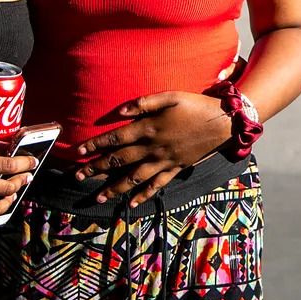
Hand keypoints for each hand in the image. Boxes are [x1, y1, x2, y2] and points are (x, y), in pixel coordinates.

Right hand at [0, 135, 36, 216]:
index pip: (0, 145)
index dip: (15, 146)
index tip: (23, 145)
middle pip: (9, 165)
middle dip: (26, 164)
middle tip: (32, 163)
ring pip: (4, 188)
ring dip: (18, 185)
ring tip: (23, 181)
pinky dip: (2, 206)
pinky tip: (7, 201)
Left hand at [72, 92, 234, 206]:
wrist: (223, 122)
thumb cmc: (195, 105)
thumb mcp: (170, 96)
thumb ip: (144, 103)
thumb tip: (120, 112)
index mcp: (149, 128)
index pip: (115, 138)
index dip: (95, 145)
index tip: (78, 151)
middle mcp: (153, 148)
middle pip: (119, 160)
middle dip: (96, 168)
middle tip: (77, 175)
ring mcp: (164, 161)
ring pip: (134, 178)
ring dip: (114, 187)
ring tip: (98, 196)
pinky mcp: (175, 169)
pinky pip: (156, 185)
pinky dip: (143, 195)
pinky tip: (132, 202)